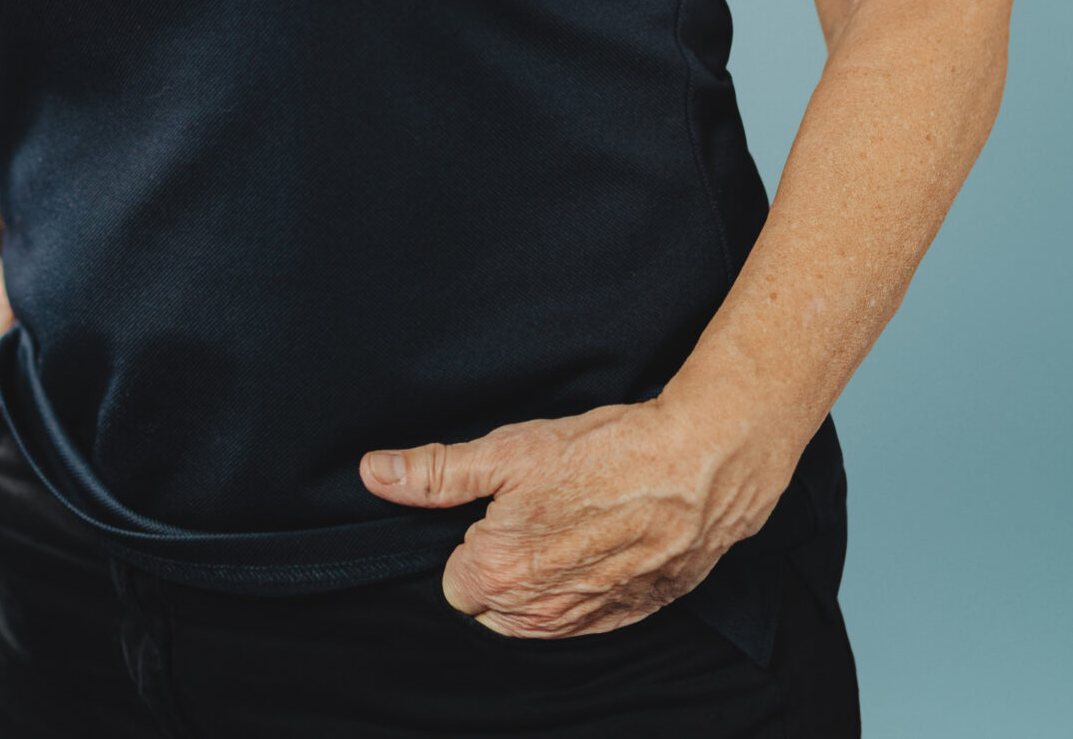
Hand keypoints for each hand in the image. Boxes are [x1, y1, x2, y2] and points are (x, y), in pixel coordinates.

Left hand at [359, 393, 798, 637]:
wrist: (697, 466)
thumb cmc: (604, 452)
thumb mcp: (507, 449)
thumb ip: (435, 471)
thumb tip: (375, 473)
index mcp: (496, 576)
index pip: (452, 580)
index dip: (472, 536)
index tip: (499, 504)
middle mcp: (537, 614)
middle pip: (491, 603)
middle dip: (501, 562)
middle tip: (536, 508)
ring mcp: (585, 621)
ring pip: (534, 615)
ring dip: (541, 576)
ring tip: (570, 518)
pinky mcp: (626, 617)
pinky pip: (581, 617)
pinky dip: (582, 586)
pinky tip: (599, 541)